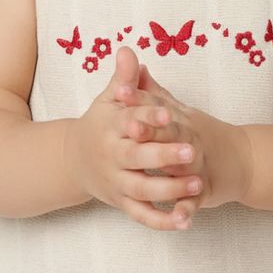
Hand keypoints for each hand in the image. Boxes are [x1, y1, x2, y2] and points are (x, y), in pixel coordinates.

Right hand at [63, 46, 207, 230]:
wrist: (74, 161)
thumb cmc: (101, 124)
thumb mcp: (108, 100)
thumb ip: (123, 79)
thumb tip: (128, 51)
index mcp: (110, 128)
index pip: (130, 120)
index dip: (149, 117)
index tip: (170, 112)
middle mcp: (111, 157)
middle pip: (136, 158)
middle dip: (163, 156)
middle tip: (193, 151)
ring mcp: (116, 183)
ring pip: (142, 190)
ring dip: (170, 190)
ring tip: (198, 183)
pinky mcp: (122, 203)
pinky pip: (142, 216)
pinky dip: (163, 221)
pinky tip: (186, 221)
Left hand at [114, 56, 253, 222]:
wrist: (244, 159)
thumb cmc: (201, 133)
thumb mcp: (178, 110)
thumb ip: (153, 92)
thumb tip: (132, 63)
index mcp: (180, 121)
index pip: (157, 108)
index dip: (139, 100)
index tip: (119, 92)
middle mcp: (190, 141)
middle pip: (171, 135)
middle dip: (153, 132)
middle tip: (132, 129)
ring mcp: (198, 166)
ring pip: (185, 169)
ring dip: (174, 173)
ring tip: (160, 177)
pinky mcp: (205, 191)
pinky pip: (194, 201)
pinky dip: (187, 210)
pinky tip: (178, 220)